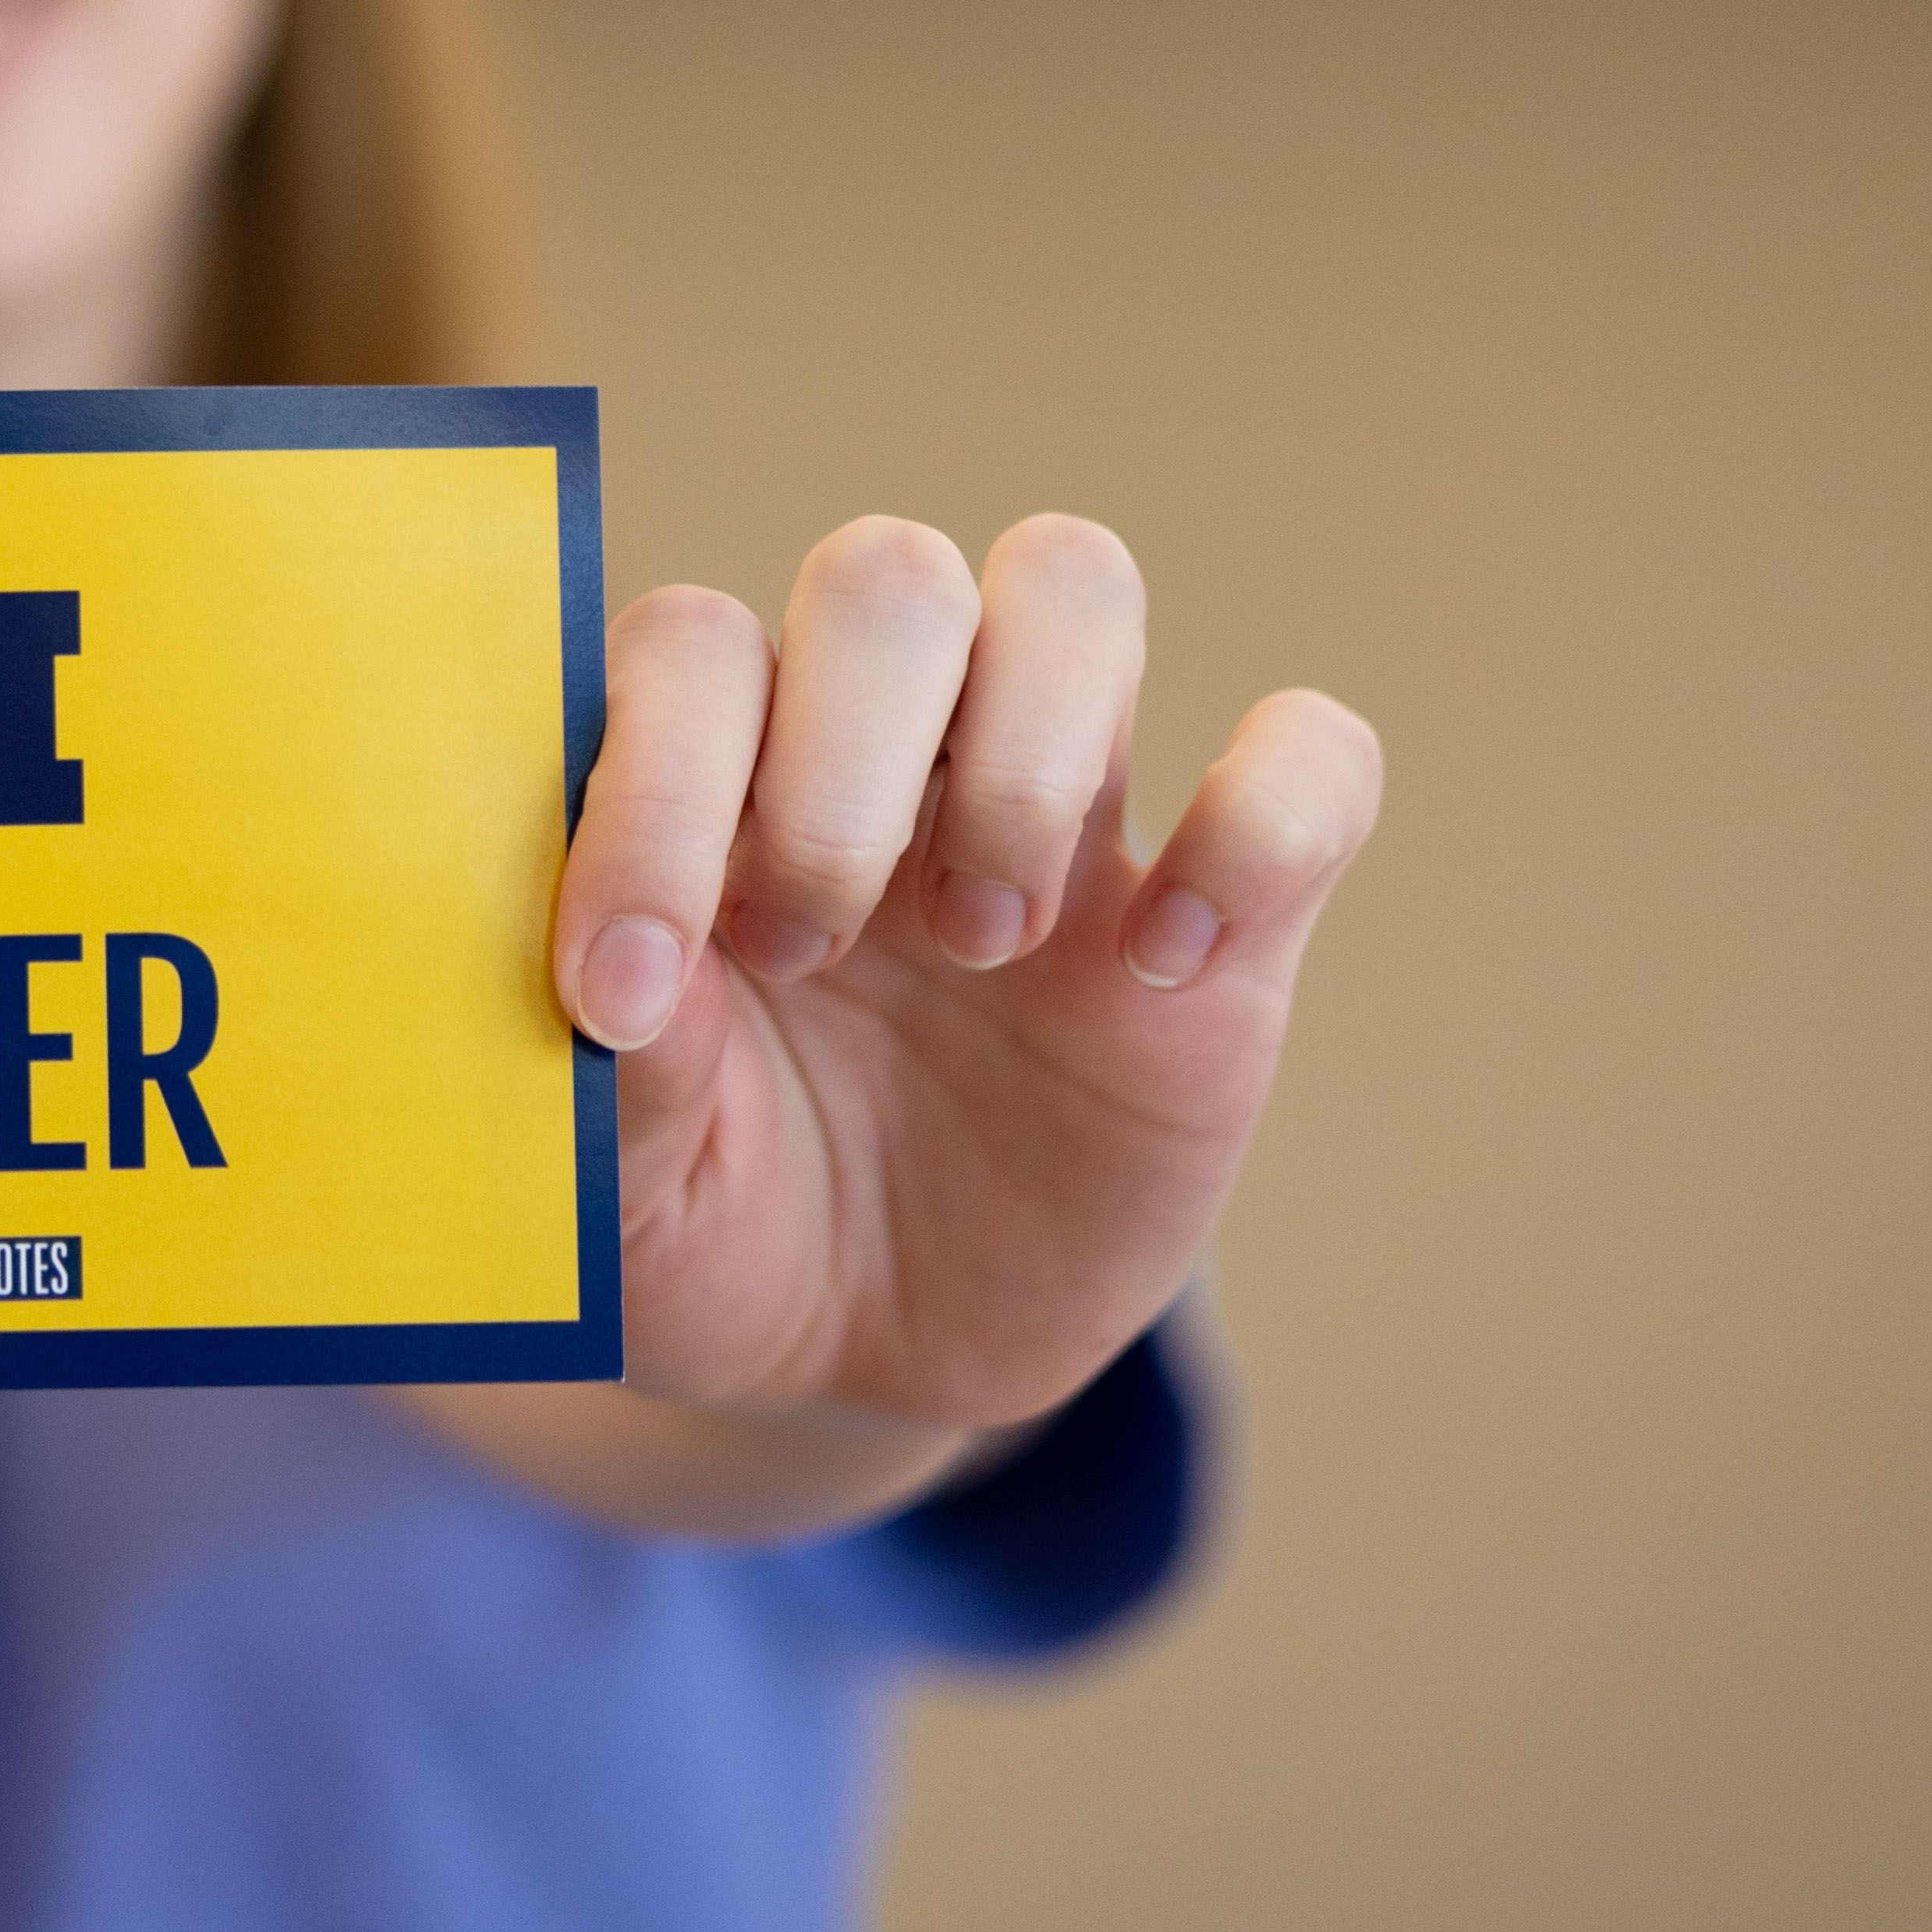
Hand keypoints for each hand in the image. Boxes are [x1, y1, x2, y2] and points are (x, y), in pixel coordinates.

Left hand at [548, 516, 1382, 1431]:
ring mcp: (1056, 820)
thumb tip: (631, 975)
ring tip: (980, 942)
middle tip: (808, 954)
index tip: (629, 987)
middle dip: (838, 760)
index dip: (654, 788)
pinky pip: (1314, 756)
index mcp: (710, 789)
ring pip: (1071, 582)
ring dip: (1021, 754)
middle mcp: (877, 756)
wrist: (882, 1354)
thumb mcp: (627, 1200)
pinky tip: (1161, 969)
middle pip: (886, 577)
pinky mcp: (1223, 922)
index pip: (690, 653)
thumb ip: (616, 1080)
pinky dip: (1259, 824)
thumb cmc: (722, 1228)